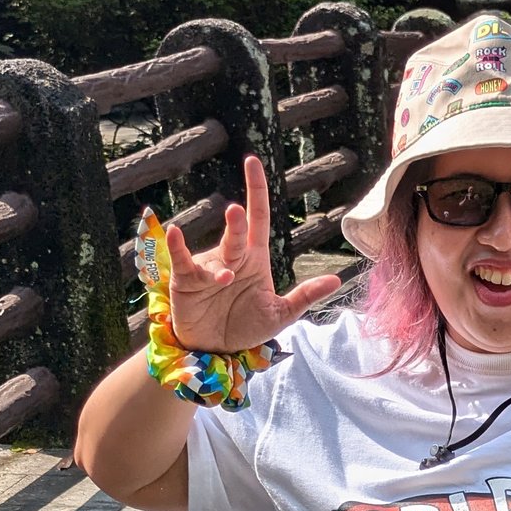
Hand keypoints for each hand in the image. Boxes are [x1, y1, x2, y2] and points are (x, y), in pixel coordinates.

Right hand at [158, 154, 340, 352]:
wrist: (215, 349)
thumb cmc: (246, 326)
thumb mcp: (280, 314)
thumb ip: (305, 296)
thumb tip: (335, 279)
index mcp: (254, 257)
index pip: (257, 216)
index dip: (256, 190)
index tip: (252, 161)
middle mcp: (230, 256)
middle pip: (236, 233)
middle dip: (236, 223)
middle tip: (236, 210)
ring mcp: (207, 266)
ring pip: (215, 256)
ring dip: (219, 264)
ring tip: (226, 277)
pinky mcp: (186, 280)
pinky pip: (182, 260)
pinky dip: (178, 247)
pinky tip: (175, 233)